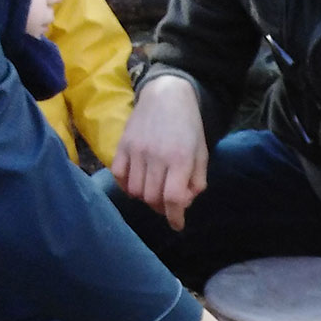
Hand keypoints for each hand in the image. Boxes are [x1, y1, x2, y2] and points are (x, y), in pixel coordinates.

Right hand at [111, 76, 209, 230]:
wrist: (167, 95)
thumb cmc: (188, 127)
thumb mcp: (202, 154)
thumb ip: (197, 181)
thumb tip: (184, 203)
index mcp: (180, 159)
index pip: (173, 198)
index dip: (175, 217)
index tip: (177, 225)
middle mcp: (156, 156)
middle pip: (152, 198)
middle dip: (161, 208)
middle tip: (167, 204)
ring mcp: (136, 150)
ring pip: (135, 191)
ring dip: (145, 198)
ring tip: (153, 191)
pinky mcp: (122, 145)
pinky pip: (118, 175)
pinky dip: (126, 186)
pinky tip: (136, 183)